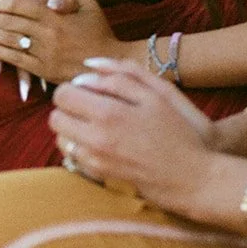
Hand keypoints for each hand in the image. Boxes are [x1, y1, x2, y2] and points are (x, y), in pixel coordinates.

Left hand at [0, 0, 127, 85]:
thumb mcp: (87, 1)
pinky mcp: (42, 70)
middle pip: (7, 22)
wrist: (113, 63)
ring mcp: (43, 52)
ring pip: (6, 40)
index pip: (20, 5)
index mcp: (55, 15)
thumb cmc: (99, 30)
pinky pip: (14, 59)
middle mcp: (46, 33)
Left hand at [49, 58, 218, 212]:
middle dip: (67, 109)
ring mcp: (95, 160)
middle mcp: (95, 138)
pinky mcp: (98, 176)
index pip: (63, 95)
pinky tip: (99, 143)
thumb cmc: (178, 132)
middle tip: (87, 106)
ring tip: (94, 125)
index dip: (70, 89)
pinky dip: (78, 148)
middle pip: (55, 118)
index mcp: (108, 113)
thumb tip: (86, 70)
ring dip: (71, 129)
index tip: (84, 90)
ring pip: (60, 140)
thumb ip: (120, 77)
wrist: (191, 176)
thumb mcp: (157, 95)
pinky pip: (71, 158)